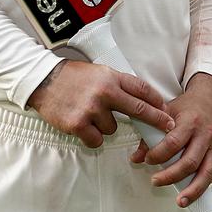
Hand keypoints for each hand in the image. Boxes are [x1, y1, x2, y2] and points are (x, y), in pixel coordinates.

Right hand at [27, 60, 174, 147]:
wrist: (44, 80)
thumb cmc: (73, 77)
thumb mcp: (100, 72)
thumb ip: (118, 84)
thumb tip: (141, 100)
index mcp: (112, 77)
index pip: (142, 89)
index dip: (157, 101)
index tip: (167, 110)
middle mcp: (105, 92)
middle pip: (138, 109)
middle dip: (156, 120)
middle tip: (168, 126)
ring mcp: (92, 109)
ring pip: (112, 128)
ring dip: (105, 126)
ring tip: (90, 114)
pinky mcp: (78, 124)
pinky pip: (96, 140)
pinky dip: (92, 137)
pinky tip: (83, 126)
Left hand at [130, 72, 211, 211]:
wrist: (210, 99)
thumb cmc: (184, 107)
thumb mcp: (165, 112)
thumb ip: (149, 134)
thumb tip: (134, 158)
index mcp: (191, 122)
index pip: (174, 142)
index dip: (159, 153)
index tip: (146, 159)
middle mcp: (206, 135)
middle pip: (191, 160)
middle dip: (172, 175)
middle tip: (155, 181)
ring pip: (207, 172)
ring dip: (194, 190)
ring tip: (180, 202)